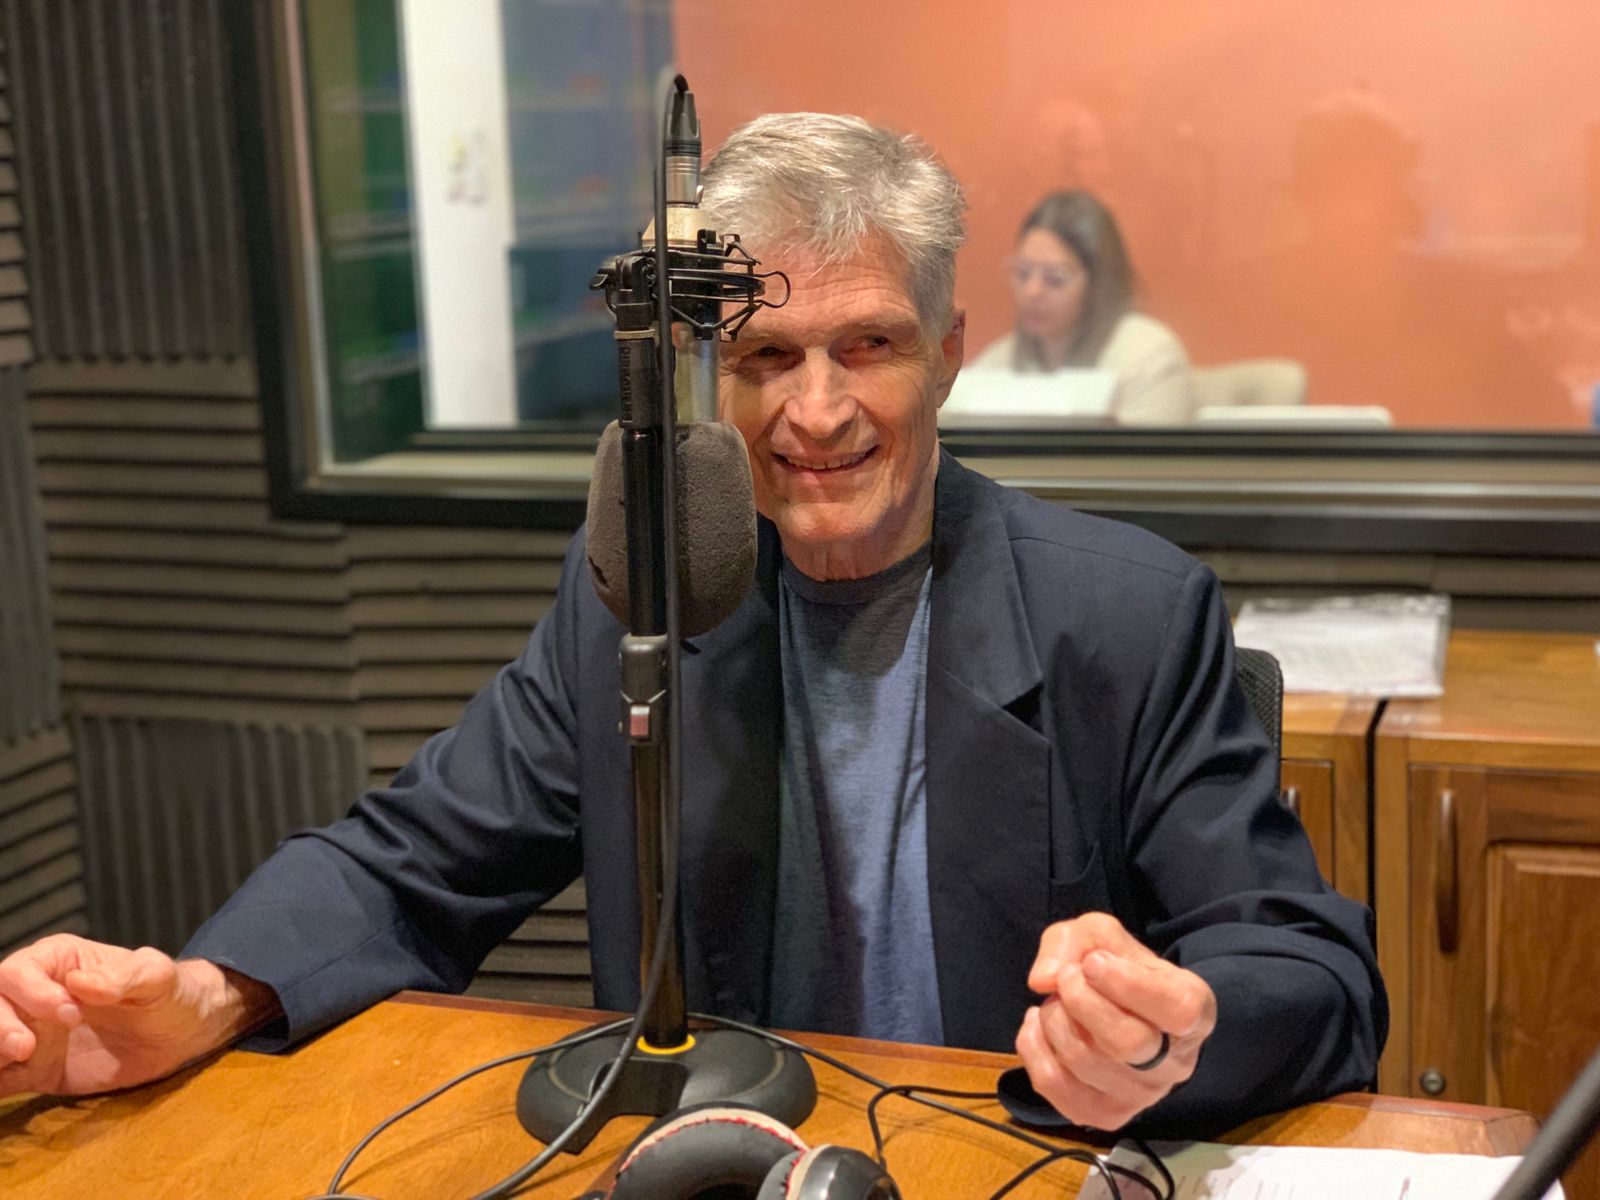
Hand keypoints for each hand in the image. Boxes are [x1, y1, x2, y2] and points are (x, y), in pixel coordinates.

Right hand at [0, 934, 278, 1097]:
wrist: (180, 1034)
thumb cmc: (169, 992)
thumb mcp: (157, 977)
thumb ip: (123, 977)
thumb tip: (80, 982)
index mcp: (57, 962)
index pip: (19, 972)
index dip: (31, 992)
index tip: (69, 1013)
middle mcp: (32, 997)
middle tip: (26, 1048)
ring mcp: (29, 1035)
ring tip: (12, 1064)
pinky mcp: (34, 1072)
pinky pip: (0, 1079)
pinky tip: (4, 1085)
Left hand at [1014, 912, 1215, 1130]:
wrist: (1119, 1009)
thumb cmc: (1119, 969)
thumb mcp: (1103, 935)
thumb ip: (1077, 941)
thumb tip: (1044, 980)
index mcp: (1195, 1014)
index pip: (1177, 1009)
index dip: (1127, 983)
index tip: (1095, 962)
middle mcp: (1176, 1064)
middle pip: (1127, 1043)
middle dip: (1081, 1000)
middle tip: (1068, 977)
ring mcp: (1141, 1096)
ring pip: (1083, 1060)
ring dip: (1053, 1018)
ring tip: (1058, 1000)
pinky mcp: (1104, 1114)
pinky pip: (1052, 1084)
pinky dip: (1032, 1046)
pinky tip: (1041, 1025)